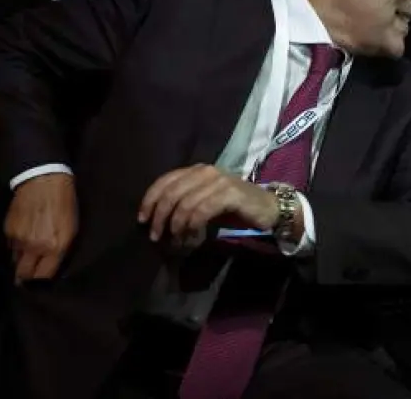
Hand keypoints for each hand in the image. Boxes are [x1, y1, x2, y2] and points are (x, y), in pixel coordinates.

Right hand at [4, 173, 77, 283]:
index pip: (43, 276)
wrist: (45, 182)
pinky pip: (11, 246)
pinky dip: (17, 246)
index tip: (41, 286)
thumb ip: (61, 251)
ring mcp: (20, 239)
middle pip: (24, 274)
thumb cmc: (64, 204)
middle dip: (26, 278)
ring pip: (16, 260)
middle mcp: (35, 246)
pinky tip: (26, 236)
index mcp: (55, 247)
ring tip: (30, 253)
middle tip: (29, 279)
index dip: (41, 283)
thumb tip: (51, 266)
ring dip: (22, 260)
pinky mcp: (9, 230)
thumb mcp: (72, 229)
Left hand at [138, 164, 277, 242]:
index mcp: (196, 170)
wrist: (268, 208)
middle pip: (172, 192)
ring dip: (176, 225)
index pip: (165, 181)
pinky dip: (192, 225)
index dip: (149, 200)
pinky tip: (191, 236)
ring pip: (185, 202)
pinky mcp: (230, 193)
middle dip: (160, 217)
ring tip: (175, 240)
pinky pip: (202, 210)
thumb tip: (157, 219)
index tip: (142, 220)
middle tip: (156, 236)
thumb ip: (184, 203)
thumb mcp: (204, 203)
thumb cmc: (234, 208)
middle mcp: (206, 171)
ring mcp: (219, 181)